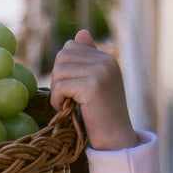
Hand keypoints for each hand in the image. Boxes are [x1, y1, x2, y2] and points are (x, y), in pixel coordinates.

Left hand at [50, 31, 137, 150]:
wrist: (116, 141)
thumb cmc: (102, 116)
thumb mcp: (96, 83)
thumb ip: (87, 60)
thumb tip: (80, 32)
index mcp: (106, 58)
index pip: (71, 47)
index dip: (63, 69)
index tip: (71, 89)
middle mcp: (105, 61)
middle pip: (62, 56)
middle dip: (57, 79)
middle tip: (65, 99)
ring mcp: (100, 72)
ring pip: (59, 70)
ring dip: (56, 91)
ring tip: (67, 105)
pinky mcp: (92, 86)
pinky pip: (60, 86)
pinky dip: (57, 100)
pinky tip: (67, 110)